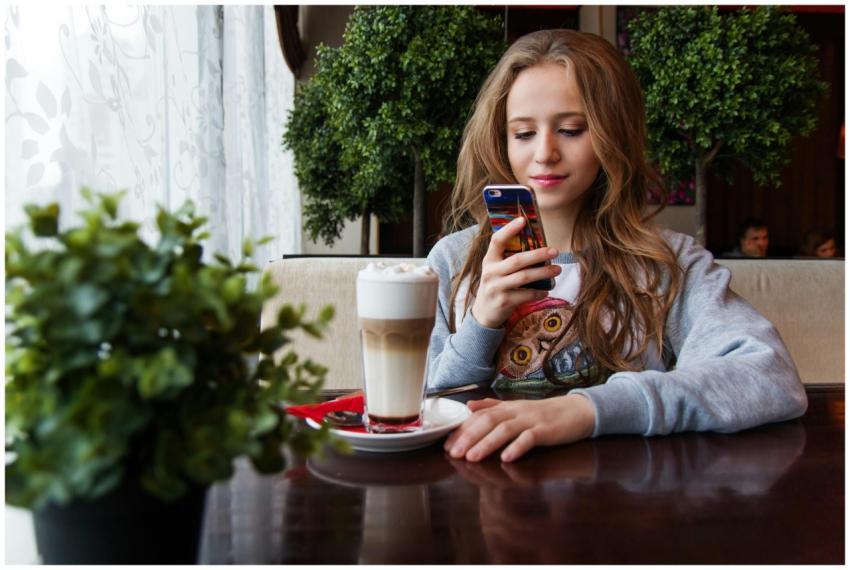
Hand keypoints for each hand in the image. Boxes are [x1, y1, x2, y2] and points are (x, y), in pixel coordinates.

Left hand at [444, 394, 595, 461]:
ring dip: (487, 443)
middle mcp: (517, 411)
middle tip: (454, 453)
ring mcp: (532, 420)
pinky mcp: (547, 430)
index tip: (447, 443)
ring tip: (472, 457)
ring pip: (505, 429)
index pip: (480, 416)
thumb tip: (469, 405)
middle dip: (469, 437)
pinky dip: (518, 447)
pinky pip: (530, 438)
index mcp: (508, 407)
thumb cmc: (545, 414)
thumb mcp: (517, 408)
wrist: (578, 411)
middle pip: (488, 421)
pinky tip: (507, 458)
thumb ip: (493, 406)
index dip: (463, 429)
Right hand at [471, 216, 560, 328]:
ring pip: (524, 277)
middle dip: (538, 254)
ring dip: (544, 272)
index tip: (523, 220)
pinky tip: (546, 290)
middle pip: (517, 260)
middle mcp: (491, 272)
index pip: (496, 241)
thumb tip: (537, 244)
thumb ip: (508, 258)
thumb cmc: (496, 285)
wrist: (484, 313)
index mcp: (489, 260)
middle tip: (554, 250)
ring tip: (557, 269)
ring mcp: (496, 288)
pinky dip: (539, 292)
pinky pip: (526, 295)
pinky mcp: (504, 302)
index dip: (509, 230)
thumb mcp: (496, 269)